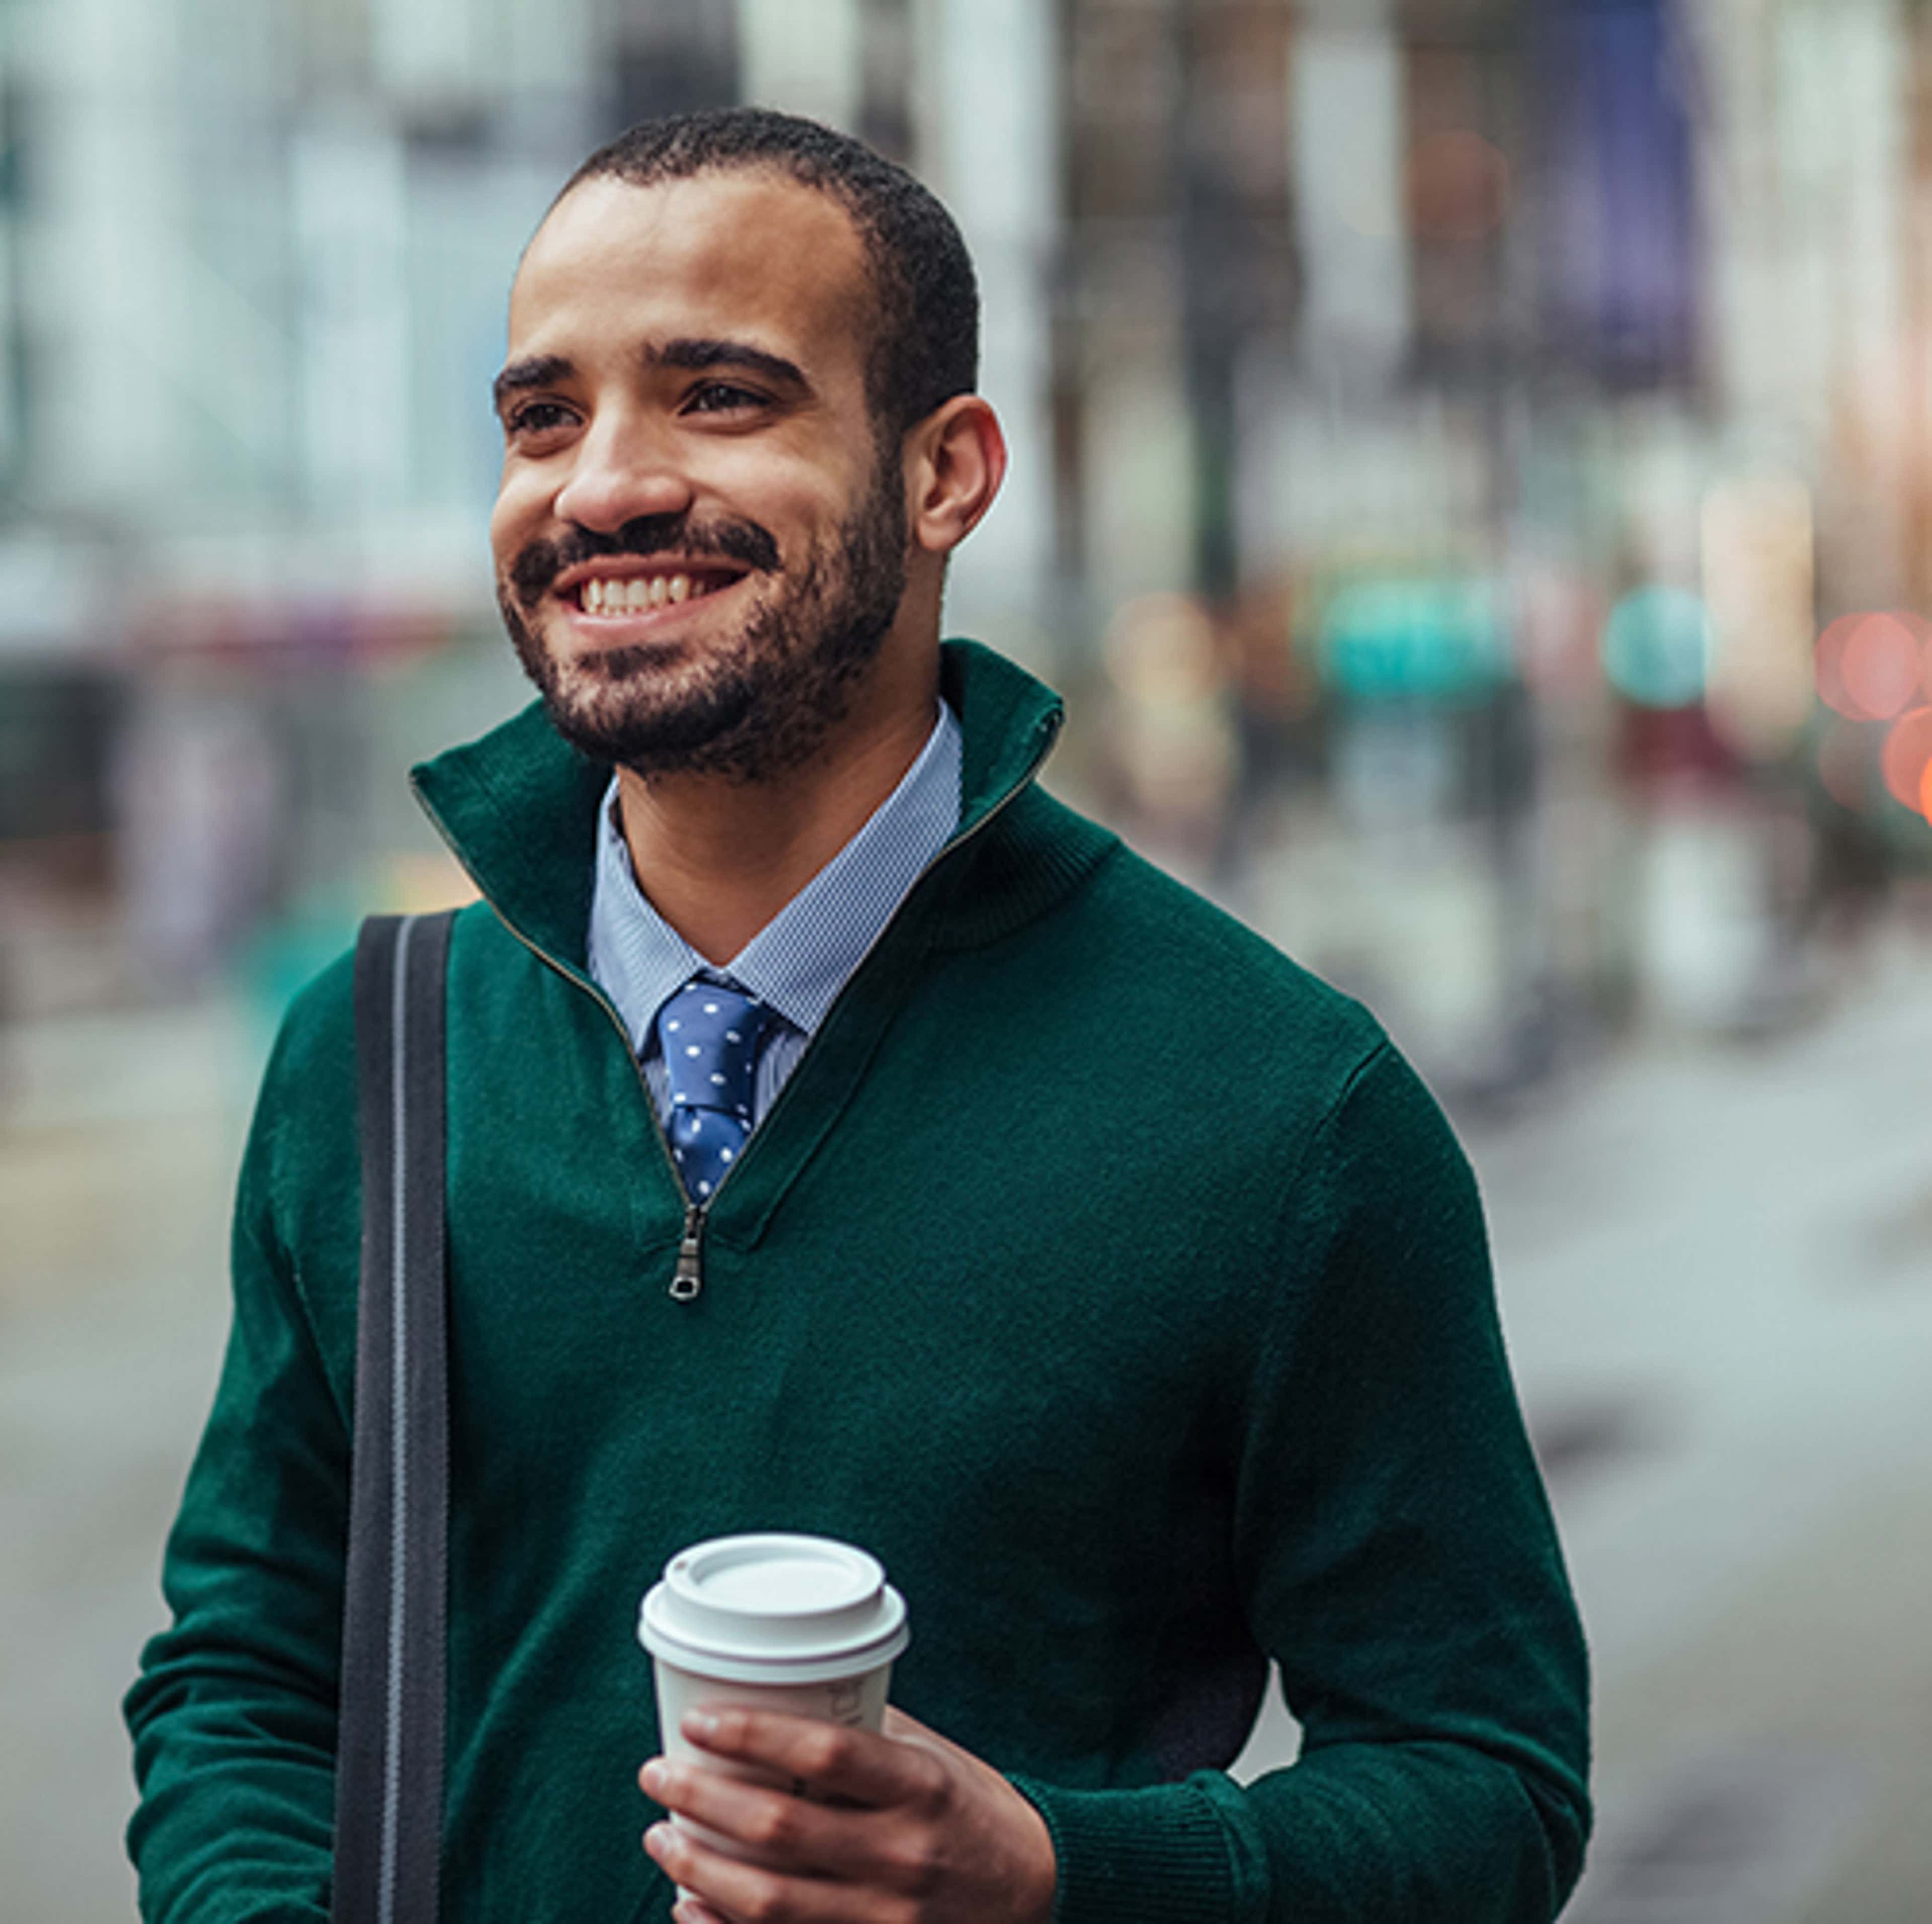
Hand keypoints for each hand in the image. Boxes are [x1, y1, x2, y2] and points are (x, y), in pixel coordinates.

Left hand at [639, 1704, 1056, 1923]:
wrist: (1036, 1889)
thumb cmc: (970, 1807)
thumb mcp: (930, 1756)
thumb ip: (864, 1733)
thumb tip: (780, 1694)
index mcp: (918, 1787)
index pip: (823, 1754)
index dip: (752, 1735)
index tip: (698, 1721)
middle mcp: (901, 1854)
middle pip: (779, 1830)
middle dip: (701, 1799)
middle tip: (657, 1775)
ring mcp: (887, 1917)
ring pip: (769, 1901)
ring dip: (698, 1868)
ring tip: (660, 1837)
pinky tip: (688, 1905)